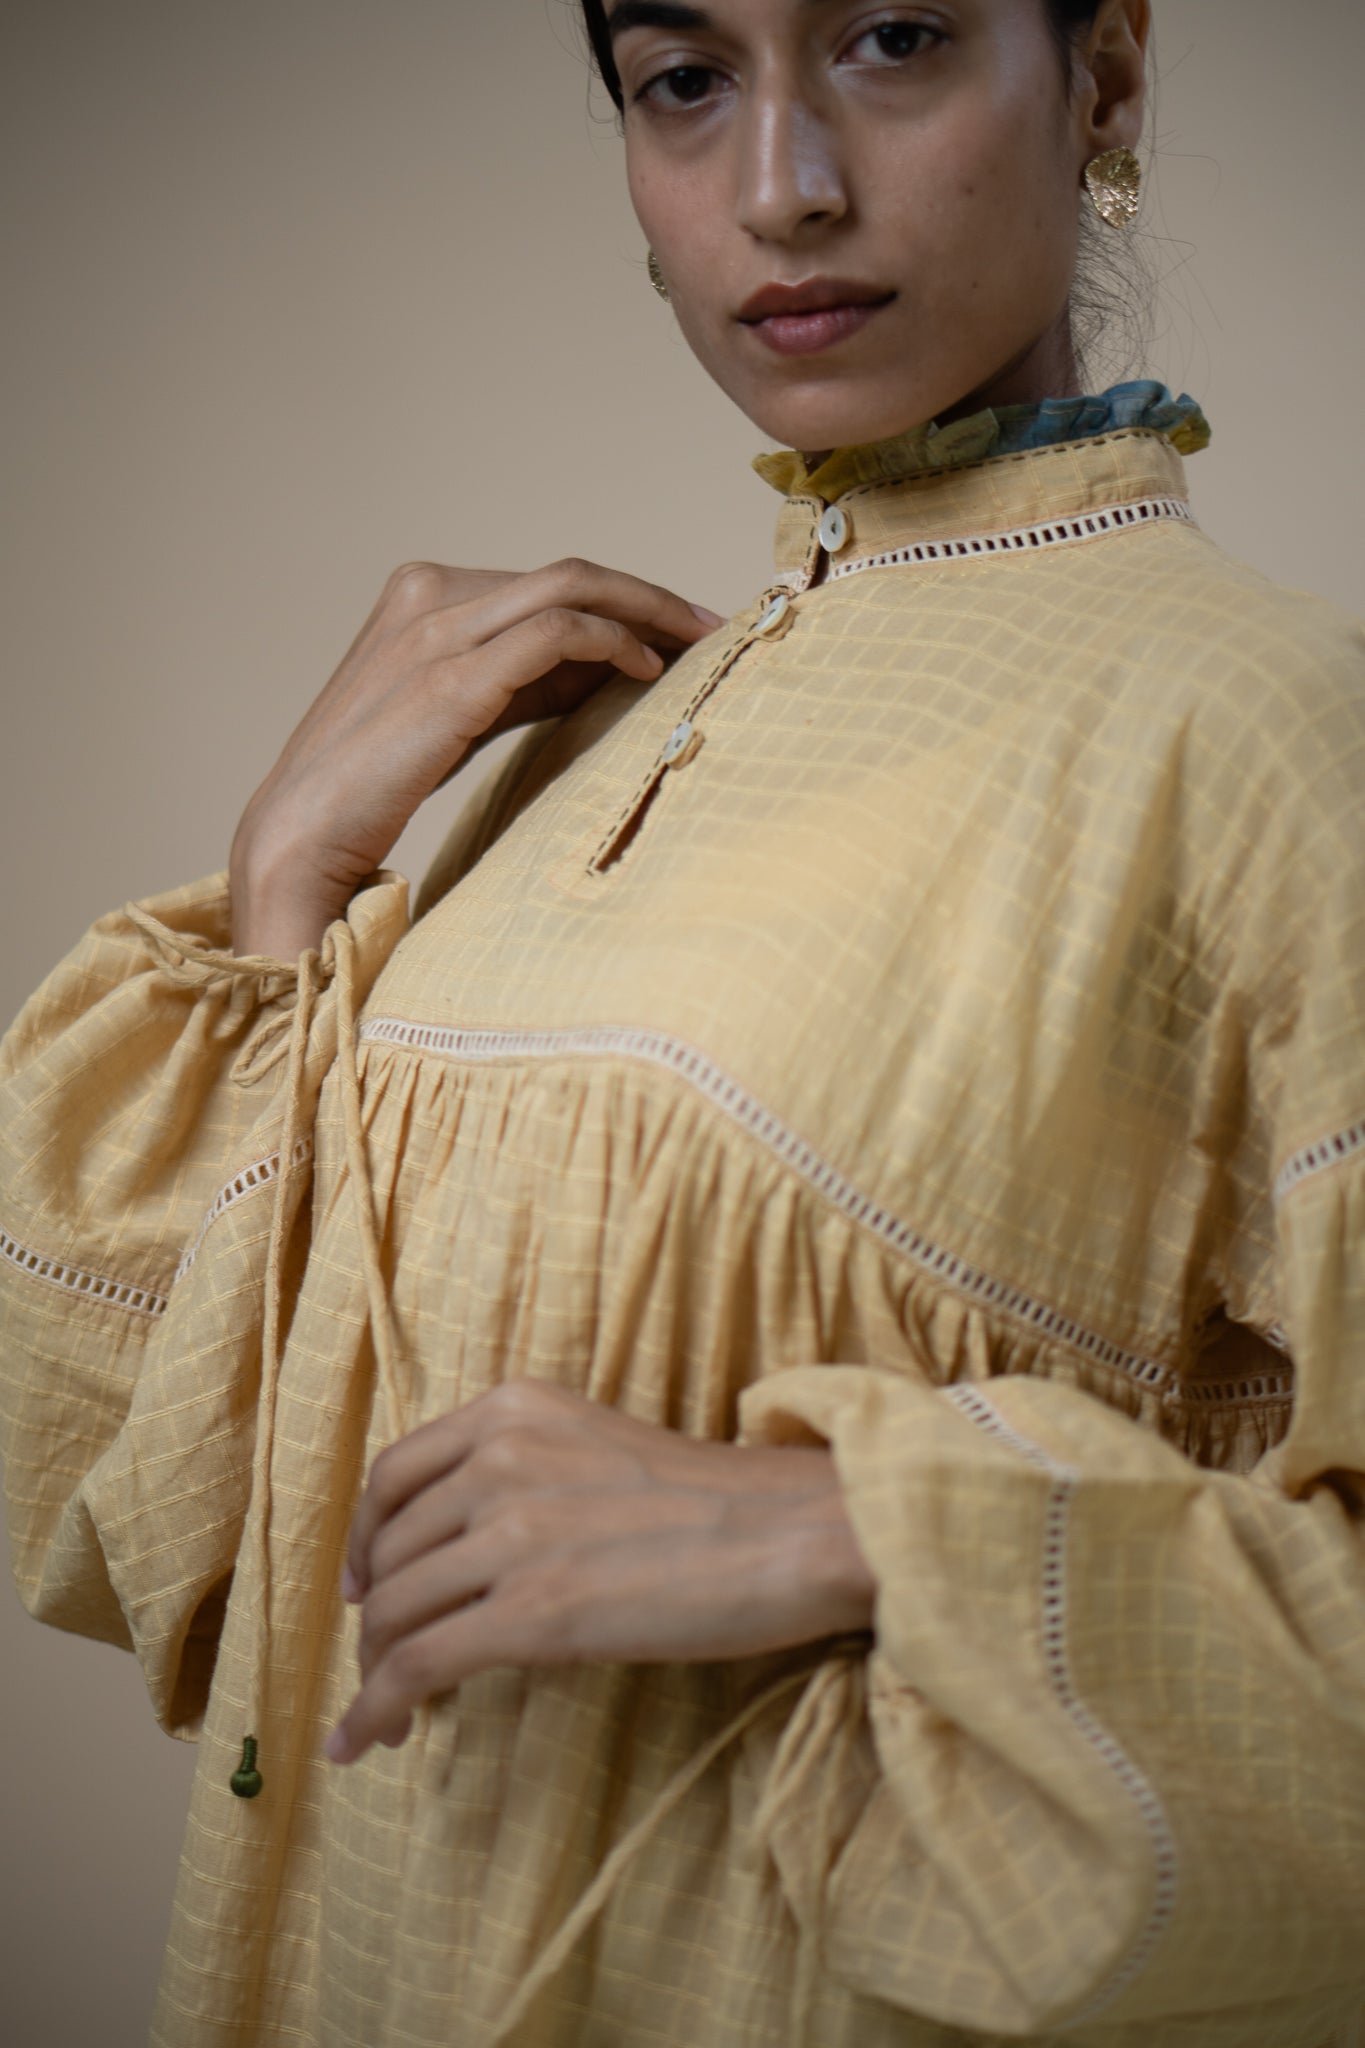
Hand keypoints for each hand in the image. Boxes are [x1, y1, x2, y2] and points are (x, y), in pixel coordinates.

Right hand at [229, 559, 722, 958]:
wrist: (301, 834)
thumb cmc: (377, 786)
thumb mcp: (459, 714)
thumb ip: (521, 681)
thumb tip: (610, 666)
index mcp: (423, 594)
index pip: (546, 581)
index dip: (623, 601)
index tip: (681, 629)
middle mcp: (429, 595)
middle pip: (569, 573)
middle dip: (652, 597)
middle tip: (713, 626)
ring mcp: (437, 630)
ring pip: (572, 587)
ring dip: (649, 611)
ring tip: (700, 644)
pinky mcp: (451, 676)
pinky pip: (557, 632)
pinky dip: (614, 642)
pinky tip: (648, 671)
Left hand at [327, 1381, 875, 1765]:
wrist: (793, 1531)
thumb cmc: (715, 1500)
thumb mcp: (597, 1446)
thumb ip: (524, 1471)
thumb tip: (461, 1552)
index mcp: (514, 1411)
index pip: (393, 1475)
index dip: (363, 1539)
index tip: (363, 1583)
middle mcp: (500, 1460)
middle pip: (388, 1554)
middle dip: (374, 1620)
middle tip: (387, 1667)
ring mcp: (512, 1534)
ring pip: (393, 1612)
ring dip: (374, 1674)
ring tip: (387, 1717)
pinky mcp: (532, 1613)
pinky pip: (417, 1667)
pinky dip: (374, 1710)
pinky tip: (362, 1743)